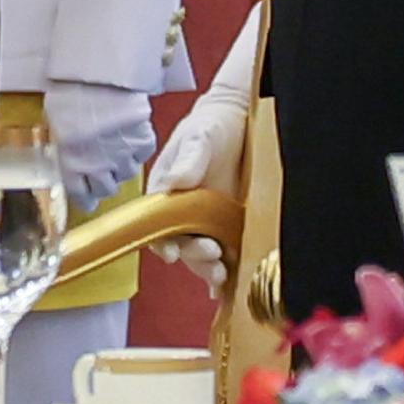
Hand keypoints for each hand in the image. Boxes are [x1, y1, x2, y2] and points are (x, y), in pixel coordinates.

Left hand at [43, 80, 157, 208]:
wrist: (98, 76)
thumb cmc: (71, 92)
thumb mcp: (55, 121)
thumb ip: (63, 142)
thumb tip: (66, 146)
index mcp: (71, 164)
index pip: (81, 196)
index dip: (86, 198)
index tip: (88, 198)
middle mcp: (97, 166)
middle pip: (107, 190)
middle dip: (104, 182)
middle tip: (104, 170)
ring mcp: (122, 156)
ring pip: (127, 174)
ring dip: (122, 165)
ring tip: (118, 150)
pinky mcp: (142, 142)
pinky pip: (143, 155)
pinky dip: (139, 149)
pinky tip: (132, 138)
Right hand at [147, 62, 251, 284]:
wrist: (246, 120)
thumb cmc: (212, 125)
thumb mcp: (199, 138)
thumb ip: (188, 159)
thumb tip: (175, 182)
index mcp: (167, 196)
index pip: (157, 226)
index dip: (161, 242)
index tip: (171, 251)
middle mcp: (186, 214)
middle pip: (183, 245)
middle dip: (194, 257)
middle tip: (210, 255)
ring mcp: (211, 223)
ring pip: (205, 255)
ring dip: (209, 269)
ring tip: (221, 274)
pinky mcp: (235, 227)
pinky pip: (230, 253)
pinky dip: (231, 271)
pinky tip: (232, 283)